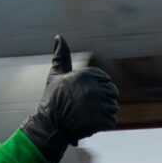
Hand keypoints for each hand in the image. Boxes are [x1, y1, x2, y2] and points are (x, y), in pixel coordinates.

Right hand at [22, 35, 119, 162]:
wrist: (49, 126)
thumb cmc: (52, 100)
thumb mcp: (55, 76)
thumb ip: (61, 56)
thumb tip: (59, 36)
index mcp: (87, 74)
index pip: (105, 81)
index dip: (94, 90)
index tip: (80, 96)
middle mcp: (94, 88)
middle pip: (111, 94)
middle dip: (100, 101)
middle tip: (83, 108)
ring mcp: (99, 104)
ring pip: (112, 108)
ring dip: (101, 114)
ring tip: (84, 116)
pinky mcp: (102, 120)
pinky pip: (110, 121)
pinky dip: (101, 125)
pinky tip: (87, 124)